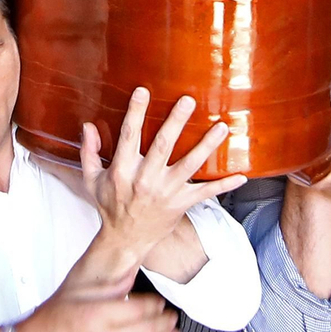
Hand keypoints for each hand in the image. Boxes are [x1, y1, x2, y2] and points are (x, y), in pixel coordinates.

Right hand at [16, 292, 178, 331]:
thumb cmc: (46, 325)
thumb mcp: (73, 294)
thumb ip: (105, 286)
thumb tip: (131, 275)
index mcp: (96, 315)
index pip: (139, 308)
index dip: (155, 305)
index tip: (160, 303)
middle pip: (149, 330)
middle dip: (165, 322)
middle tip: (172, 317)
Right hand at [80, 88, 245, 262]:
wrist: (125, 240)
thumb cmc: (109, 207)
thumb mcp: (91, 180)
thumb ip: (89, 152)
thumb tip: (88, 126)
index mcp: (122, 171)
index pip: (129, 136)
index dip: (136, 112)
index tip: (143, 91)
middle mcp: (145, 180)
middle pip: (162, 145)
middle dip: (175, 121)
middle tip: (188, 100)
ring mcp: (165, 192)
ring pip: (189, 165)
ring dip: (206, 145)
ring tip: (221, 127)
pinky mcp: (181, 204)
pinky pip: (205, 193)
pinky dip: (224, 185)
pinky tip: (241, 175)